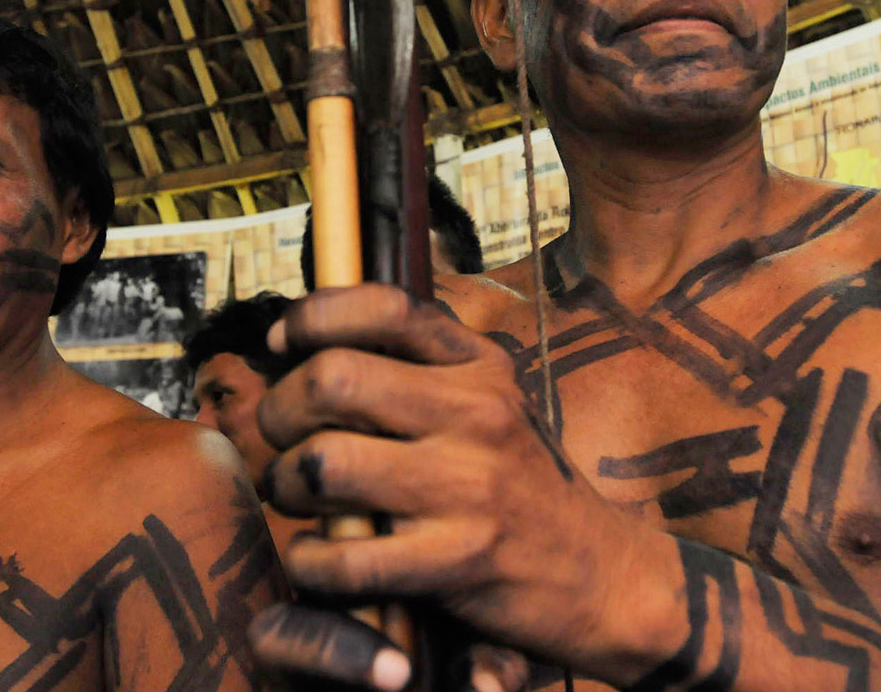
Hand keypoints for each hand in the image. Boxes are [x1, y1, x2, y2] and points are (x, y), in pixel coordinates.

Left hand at [253, 285, 680, 681]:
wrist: (601, 572)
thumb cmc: (519, 481)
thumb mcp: (490, 401)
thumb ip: (419, 367)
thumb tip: (312, 339)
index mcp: (480, 365)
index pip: (386, 307)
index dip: (315, 316)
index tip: (281, 343)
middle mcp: (477, 412)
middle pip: (333, 379)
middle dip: (280, 410)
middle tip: (280, 437)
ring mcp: (470, 485)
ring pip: (327, 462)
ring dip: (287, 483)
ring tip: (295, 495)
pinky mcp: (459, 559)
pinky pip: (347, 556)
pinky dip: (311, 562)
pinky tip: (318, 559)